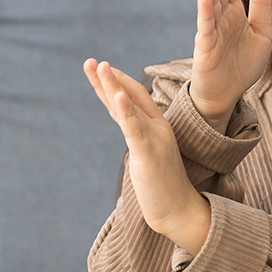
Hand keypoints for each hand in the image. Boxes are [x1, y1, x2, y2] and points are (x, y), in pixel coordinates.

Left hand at [83, 59, 211, 252]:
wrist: (179, 210)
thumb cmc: (163, 186)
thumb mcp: (147, 155)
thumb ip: (138, 138)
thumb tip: (125, 128)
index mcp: (157, 127)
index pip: (134, 98)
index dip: (116, 82)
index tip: (99, 68)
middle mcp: (158, 128)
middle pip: (131, 96)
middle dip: (109, 78)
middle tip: (92, 61)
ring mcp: (155, 139)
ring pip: (130, 106)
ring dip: (113, 85)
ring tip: (100, 66)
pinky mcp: (148, 154)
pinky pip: (134, 128)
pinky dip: (124, 110)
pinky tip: (116, 95)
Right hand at [190, 0, 271, 130]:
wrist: (228, 94)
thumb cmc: (242, 65)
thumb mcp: (261, 33)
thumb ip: (262, 6)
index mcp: (234, 13)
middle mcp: (221, 18)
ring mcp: (212, 31)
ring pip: (208, 1)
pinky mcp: (207, 48)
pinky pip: (207, 27)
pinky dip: (206, 12)